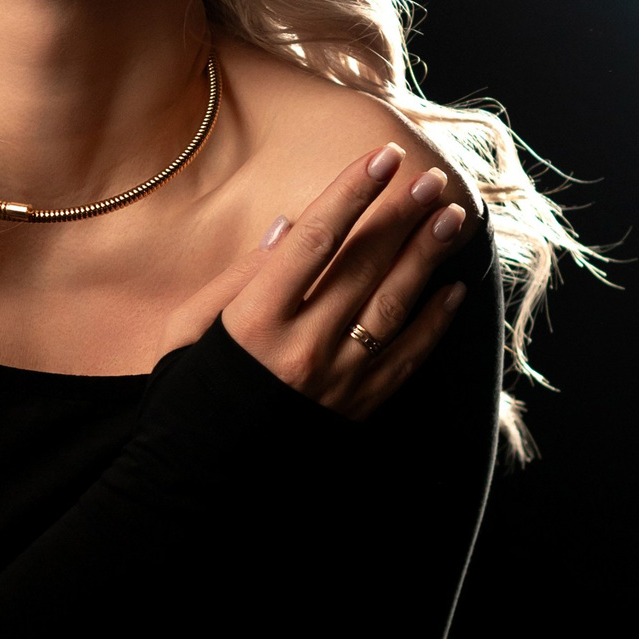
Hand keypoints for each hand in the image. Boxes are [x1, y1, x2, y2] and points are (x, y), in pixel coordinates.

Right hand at [159, 142, 471, 416]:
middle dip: (401, 216)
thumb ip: (239, 275)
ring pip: (393, 306)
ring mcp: (336, 381)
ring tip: (451, 218)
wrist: (201, 480)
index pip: (314, 241)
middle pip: (362, 267)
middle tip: (430, 178)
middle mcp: (301, 348)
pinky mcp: (358, 409)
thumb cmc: (189, 392)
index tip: (382, 158)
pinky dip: (433, 322)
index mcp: (254, 320)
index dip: (351, 194)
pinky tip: (451, 289)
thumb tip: (289, 226)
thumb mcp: (188, 329)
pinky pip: (407, 358)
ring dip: (426, 258)